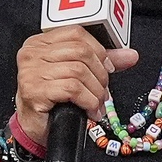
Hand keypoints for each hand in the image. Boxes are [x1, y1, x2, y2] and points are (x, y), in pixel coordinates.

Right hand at [14, 26, 138, 145]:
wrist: (36, 128)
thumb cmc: (53, 100)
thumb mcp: (77, 75)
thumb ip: (101, 62)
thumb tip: (129, 55)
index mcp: (40, 43)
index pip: (76, 33)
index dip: (99, 50)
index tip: (108, 67)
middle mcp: (32, 54)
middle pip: (80, 51)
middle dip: (100, 73)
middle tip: (103, 91)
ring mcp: (31, 72)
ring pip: (78, 71)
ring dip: (96, 91)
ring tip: (97, 103)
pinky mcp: (34, 90)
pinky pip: (72, 88)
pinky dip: (88, 100)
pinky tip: (89, 109)